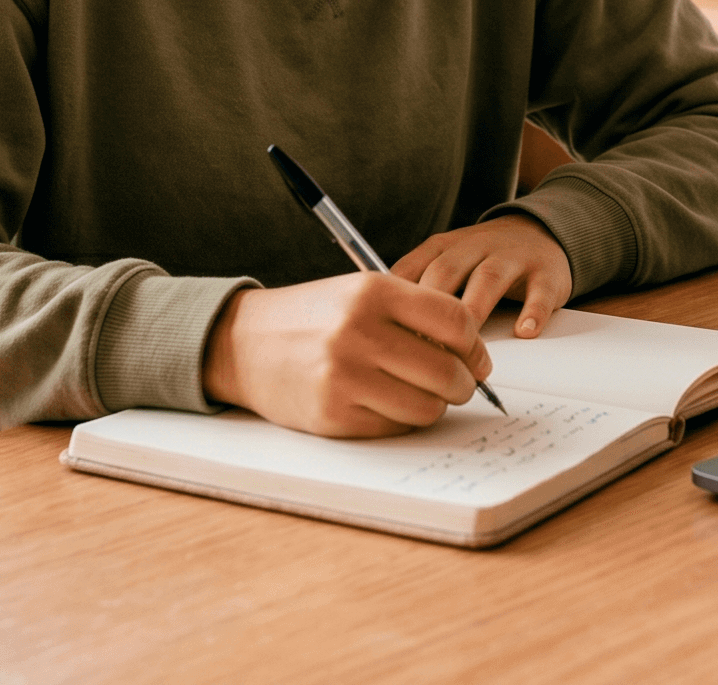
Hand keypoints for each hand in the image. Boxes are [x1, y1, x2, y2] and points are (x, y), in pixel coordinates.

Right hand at [202, 273, 491, 436]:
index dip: (475, 346)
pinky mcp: (333, 413)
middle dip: (464, 384)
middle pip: (447, 371)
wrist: (242, 343)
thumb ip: (414, 314)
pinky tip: (386, 405)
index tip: (476, 358)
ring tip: (420, 395)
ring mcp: (344, 375)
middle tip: (458, 385)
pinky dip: (401, 421)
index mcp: (373, 291)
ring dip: (434, 407)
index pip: (456, 321)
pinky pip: (394, 427)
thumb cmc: (312, 318)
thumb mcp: (359, 293)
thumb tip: (473, 354)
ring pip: (427, 407)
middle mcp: (359, 330)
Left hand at [394, 215, 572, 338]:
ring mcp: (511, 257)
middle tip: (422, 350)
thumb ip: (417, 288)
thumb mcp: (444, 262)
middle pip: (446, 272)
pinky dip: (533, 312)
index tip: (388, 336)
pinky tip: (524, 332)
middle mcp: (475, 246)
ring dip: (476, 310)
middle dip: (431, 310)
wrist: (541, 231)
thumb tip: (382, 331)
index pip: (412, 270)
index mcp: (442, 247)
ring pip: (489, 278)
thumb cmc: (482, 259)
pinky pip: (539, 291)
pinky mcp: (545, 272)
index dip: (397, 303)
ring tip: (467, 345)